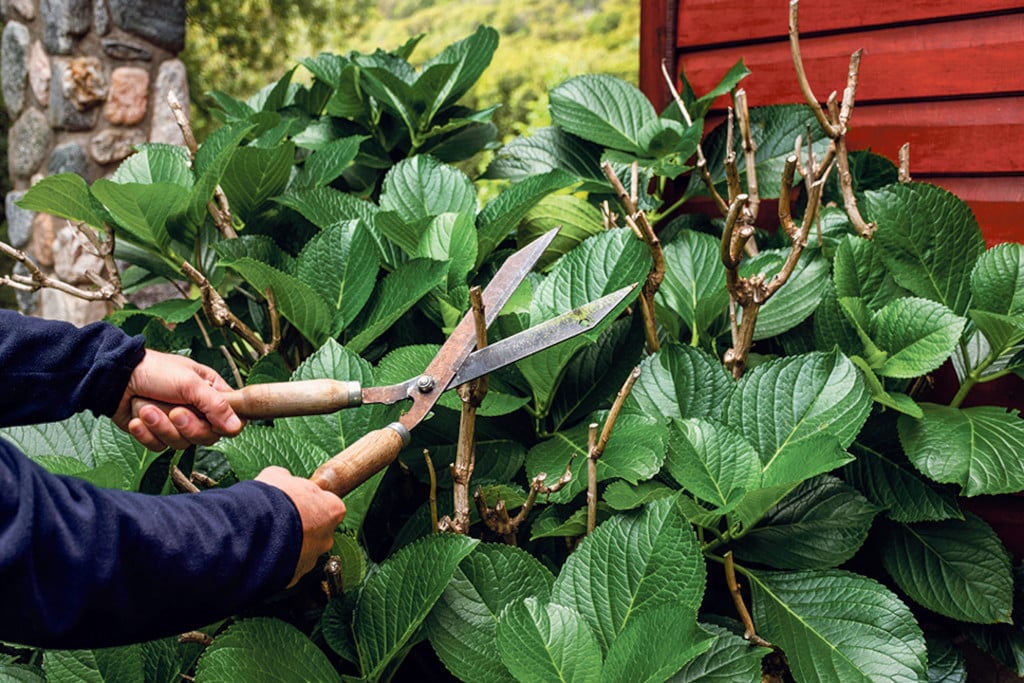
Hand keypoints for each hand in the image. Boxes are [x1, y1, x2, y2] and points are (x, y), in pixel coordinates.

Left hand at [112, 350, 244, 450]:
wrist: (115, 377)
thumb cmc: (155, 371)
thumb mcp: (189, 383)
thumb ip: (215, 405)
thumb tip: (237, 427)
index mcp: (212, 393)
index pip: (233, 419)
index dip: (223, 424)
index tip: (211, 419)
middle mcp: (198, 410)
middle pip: (207, 436)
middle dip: (187, 426)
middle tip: (174, 412)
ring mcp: (177, 424)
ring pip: (181, 443)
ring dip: (160, 426)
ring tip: (147, 409)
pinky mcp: (156, 434)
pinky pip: (159, 446)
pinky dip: (146, 434)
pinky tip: (137, 418)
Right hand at [256, 466, 346, 585]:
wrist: (253, 529)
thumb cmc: (271, 501)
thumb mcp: (277, 476)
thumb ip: (287, 479)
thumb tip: (283, 478)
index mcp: (331, 509)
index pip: (330, 506)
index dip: (312, 504)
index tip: (299, 503)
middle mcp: (327, 536)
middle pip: (320, 531)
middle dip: (303, 527)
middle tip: (282, 521)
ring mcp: (312, 557)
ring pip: (304, 551)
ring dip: (290, 545)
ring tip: (269, 537)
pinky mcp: (295, 575)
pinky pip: (289, 566)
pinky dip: (279, 561)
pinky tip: (264, 551)